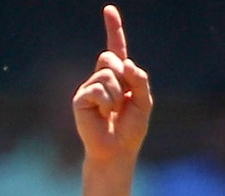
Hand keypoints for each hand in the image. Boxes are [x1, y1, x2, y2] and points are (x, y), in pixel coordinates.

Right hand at [72, 5, 151, 162]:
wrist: (117, 152)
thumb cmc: (130, 130)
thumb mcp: (143, 103)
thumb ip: (140, 81)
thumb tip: (127, 63)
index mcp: (118, 78)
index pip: (116, 49)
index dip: (114, 29)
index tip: (109, 10)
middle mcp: (101, 79)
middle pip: (110, 57)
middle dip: (121, 76)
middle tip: (122, 100)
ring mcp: (89, 87)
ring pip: (107, 75)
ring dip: (117, 95)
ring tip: (113, 113)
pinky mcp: (80, 98)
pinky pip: (99, 90)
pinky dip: (108, 104)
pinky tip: (104, 116)